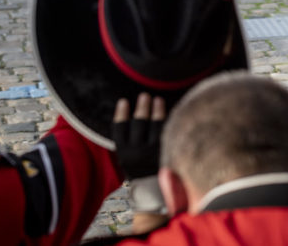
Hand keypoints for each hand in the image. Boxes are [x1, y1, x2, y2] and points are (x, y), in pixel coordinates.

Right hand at [113, 93, 166, 213]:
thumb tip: (131, 115)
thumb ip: (129, 142)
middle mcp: (137, 153)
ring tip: (157, 99)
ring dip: (156, 110)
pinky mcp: (167, 152)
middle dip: (142, 107)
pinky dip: (167, 120)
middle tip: (144, 95)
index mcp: (124, 154)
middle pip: (139, 123)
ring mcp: (153, 152)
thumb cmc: (140, 169)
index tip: (123, 101)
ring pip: (155, 125)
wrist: (153, 192)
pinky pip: (168, 131)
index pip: (120, 129)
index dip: (121, 114)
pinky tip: (168, 110)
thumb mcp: (128, 159)